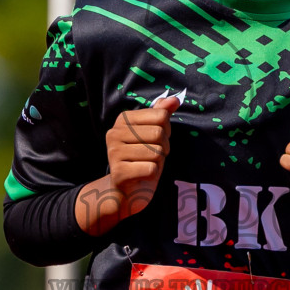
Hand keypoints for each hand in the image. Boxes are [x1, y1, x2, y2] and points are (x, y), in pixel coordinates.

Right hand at [76, 97, 180, 235]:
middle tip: (153, 156)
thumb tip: (175, 98)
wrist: (126, 191)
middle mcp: (115, 133)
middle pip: (159, 133)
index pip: (161, 115)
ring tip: (146, 165)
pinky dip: (153, 174)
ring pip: (156, 152)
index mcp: (123, 119)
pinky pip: (152, 168)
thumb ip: (161, 114)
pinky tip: (143, 175)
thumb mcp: (152, 134)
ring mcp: (114, 152)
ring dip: (158, 162)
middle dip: (164, 147)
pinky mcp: (119, 172)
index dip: (166, 130)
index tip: (156, 140)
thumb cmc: (142, 160)